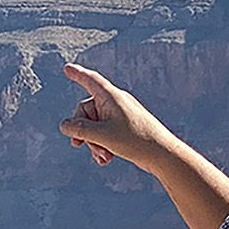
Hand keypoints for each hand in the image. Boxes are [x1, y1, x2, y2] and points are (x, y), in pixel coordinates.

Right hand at [60, 64, 177, 172]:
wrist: (163, 155)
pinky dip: (102, 145)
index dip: (77, 75)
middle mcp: (115, 102)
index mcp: (111, 96)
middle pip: (85, 112)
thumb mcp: (102, 136)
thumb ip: (80, 129)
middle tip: (86, 147)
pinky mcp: (124, 128)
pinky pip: (104, 133)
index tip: (67, 69)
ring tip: (103, 157)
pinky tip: (106, 159)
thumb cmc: (136, 141)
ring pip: (94, 126)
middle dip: (84, 131)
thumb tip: (64, 125)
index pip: (90, 80)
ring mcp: (120, 115)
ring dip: (94, 143)